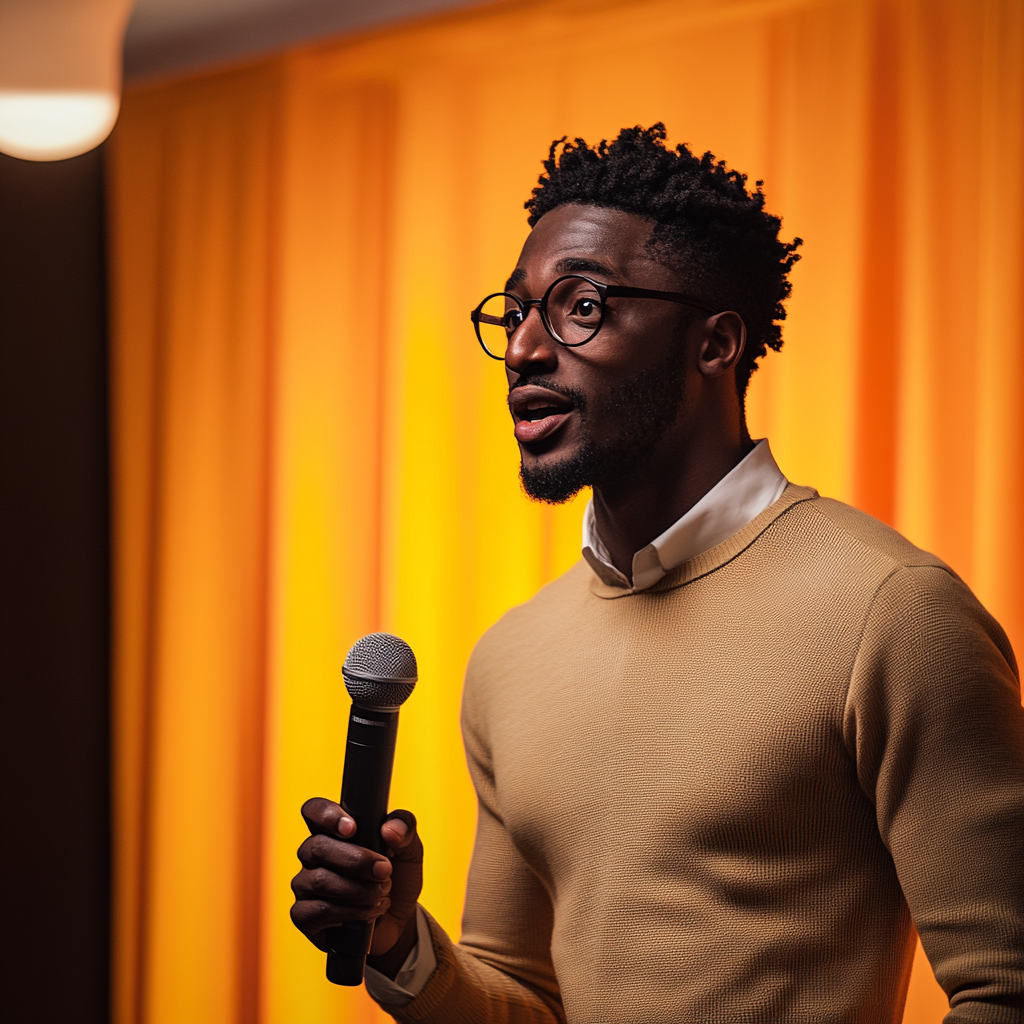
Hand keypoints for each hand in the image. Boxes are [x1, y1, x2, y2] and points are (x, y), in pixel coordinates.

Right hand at [290, 799, 422, 966]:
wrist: (398, 922)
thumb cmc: (398, 879)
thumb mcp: (410, 850)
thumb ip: (405, 829)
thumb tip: (389, 829)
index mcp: (334, 831)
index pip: (314, 811)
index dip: (326, 815)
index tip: (352, 828)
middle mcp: (313, 856)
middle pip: (317, 846)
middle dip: (356, 860)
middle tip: (385, 870)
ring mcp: (306, 885)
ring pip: (320, 880)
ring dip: (359, 889)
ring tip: (382, 893)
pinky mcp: (304, 916)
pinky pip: (320, 910)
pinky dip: (352, 912)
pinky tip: (369, 912)